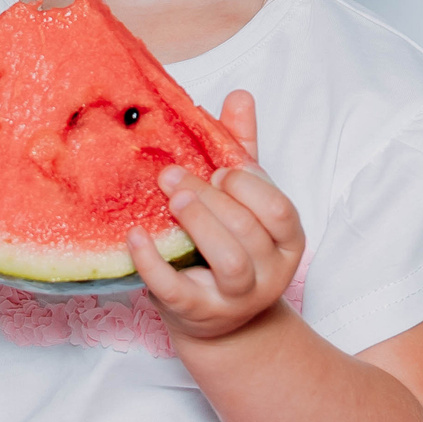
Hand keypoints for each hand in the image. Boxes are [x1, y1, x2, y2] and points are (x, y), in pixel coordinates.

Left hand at [127, 90, 303, 343]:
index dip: (249, 186)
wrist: (219, 325)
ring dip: (199, 223)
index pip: (280, 210)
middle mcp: (270, 273)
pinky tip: (135, 235)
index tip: (219, 171)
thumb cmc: (229, 250)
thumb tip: (239, 96)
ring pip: (230, 261)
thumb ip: (241, 152)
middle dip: (211, 198)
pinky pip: (178, 290)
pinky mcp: (198, 315)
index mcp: (287, 242)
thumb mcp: (241, 204)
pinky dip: (154, 262)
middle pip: (249, 231)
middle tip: (173, 175)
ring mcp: (237, 299)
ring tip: (171, 199)